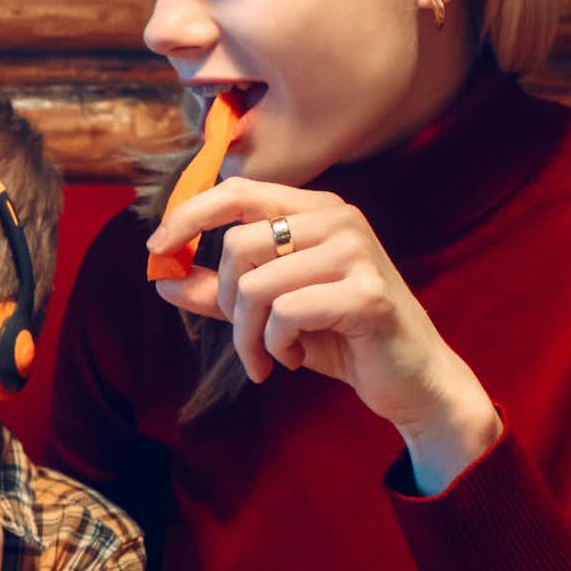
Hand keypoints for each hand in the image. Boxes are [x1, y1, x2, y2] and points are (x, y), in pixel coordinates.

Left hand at [145, 178, 501, 489]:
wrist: (412, 380)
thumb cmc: (343, 338)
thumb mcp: (273, 312)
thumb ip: (222, 294)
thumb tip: (164, 280)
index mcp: (316, 211)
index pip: (238, 191)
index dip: (189, 215)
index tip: (157, 249)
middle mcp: (338, 219)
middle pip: (238, 246)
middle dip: (227, 302)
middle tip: (245, 338)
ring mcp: (356, 252)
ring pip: (257, 284)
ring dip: (249, 335)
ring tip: (266, 357)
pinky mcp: (366, 293)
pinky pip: (287, 314)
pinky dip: (277, 346)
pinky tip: (296, 358)